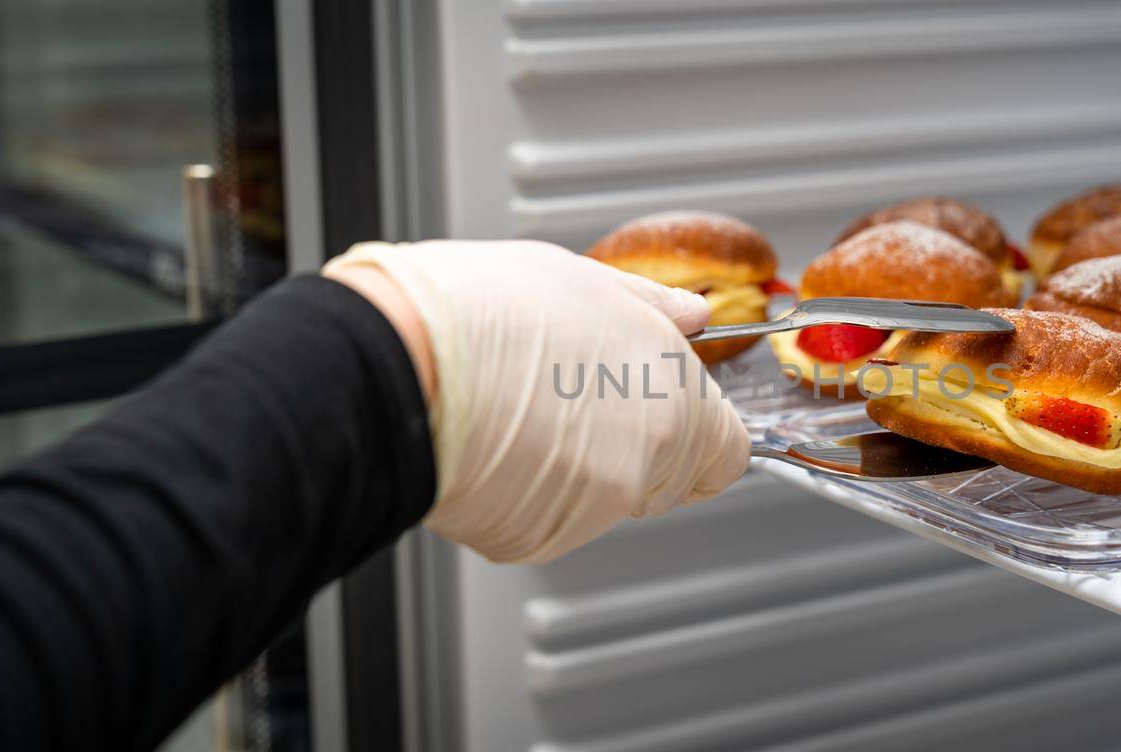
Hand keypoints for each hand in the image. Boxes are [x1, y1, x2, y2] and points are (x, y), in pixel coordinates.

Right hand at [324, 240, 749, 562]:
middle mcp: (642, 467)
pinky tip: (498, 438)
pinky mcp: (532, 539)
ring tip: (524, 405)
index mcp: (672, 401)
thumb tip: (691, 314)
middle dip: (641, 442)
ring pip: (609, 497)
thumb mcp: (582, 280)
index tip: (681, 412)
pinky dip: (533, 488)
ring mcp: (588, 511)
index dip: (706, 430)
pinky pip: (553, 516)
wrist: (392, 367)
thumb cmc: (480, 313)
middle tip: (582, 395)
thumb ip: (652, 306)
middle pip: (671, 476)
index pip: (729, 452)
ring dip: (582, 463)